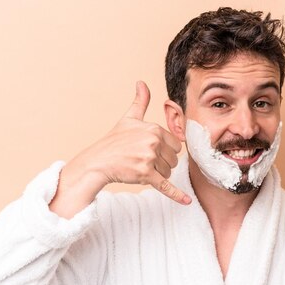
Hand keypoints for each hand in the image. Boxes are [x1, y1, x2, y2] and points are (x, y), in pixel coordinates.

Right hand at [50, 81, 190, 217]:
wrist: (97, 162)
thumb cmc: (114, 141)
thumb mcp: (128, 119)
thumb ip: (140, 102)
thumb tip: (142, 82)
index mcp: (154, 129)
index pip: (175, 144)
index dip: (164, 150)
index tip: (149, 150)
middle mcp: (153, 142)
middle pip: (173, 159)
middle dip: (161, 163)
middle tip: (142, 160)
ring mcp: (149, 159)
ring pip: (168, 172)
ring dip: (157, 174)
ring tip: (139, 168)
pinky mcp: (145, 175)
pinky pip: (165, 186)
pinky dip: (176, 195)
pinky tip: (187, 202)